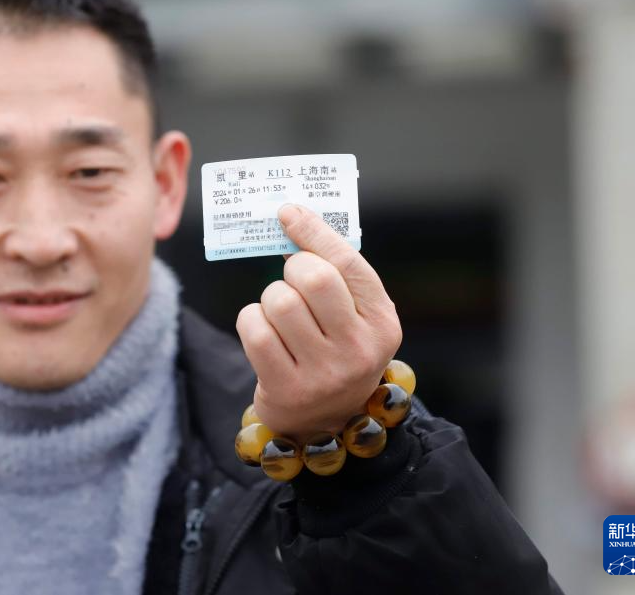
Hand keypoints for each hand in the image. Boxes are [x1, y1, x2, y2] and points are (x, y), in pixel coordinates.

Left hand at [236, 204, 402, 438]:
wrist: (324, 421)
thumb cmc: (335, 348)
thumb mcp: (354, 315)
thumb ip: (335, 272)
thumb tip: (294, 216)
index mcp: (382, 323)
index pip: (347, 263)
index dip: (313, 231)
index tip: (288, 212)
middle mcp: (359, 350)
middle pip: (313, 278)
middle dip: (292, 268)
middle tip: (290, 278)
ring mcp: (324, 373)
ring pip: (279, 302)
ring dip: (270, 298)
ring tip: (280, 315)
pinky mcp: (287, 390)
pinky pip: (255, 331)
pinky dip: (251, 321)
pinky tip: (264, 333)